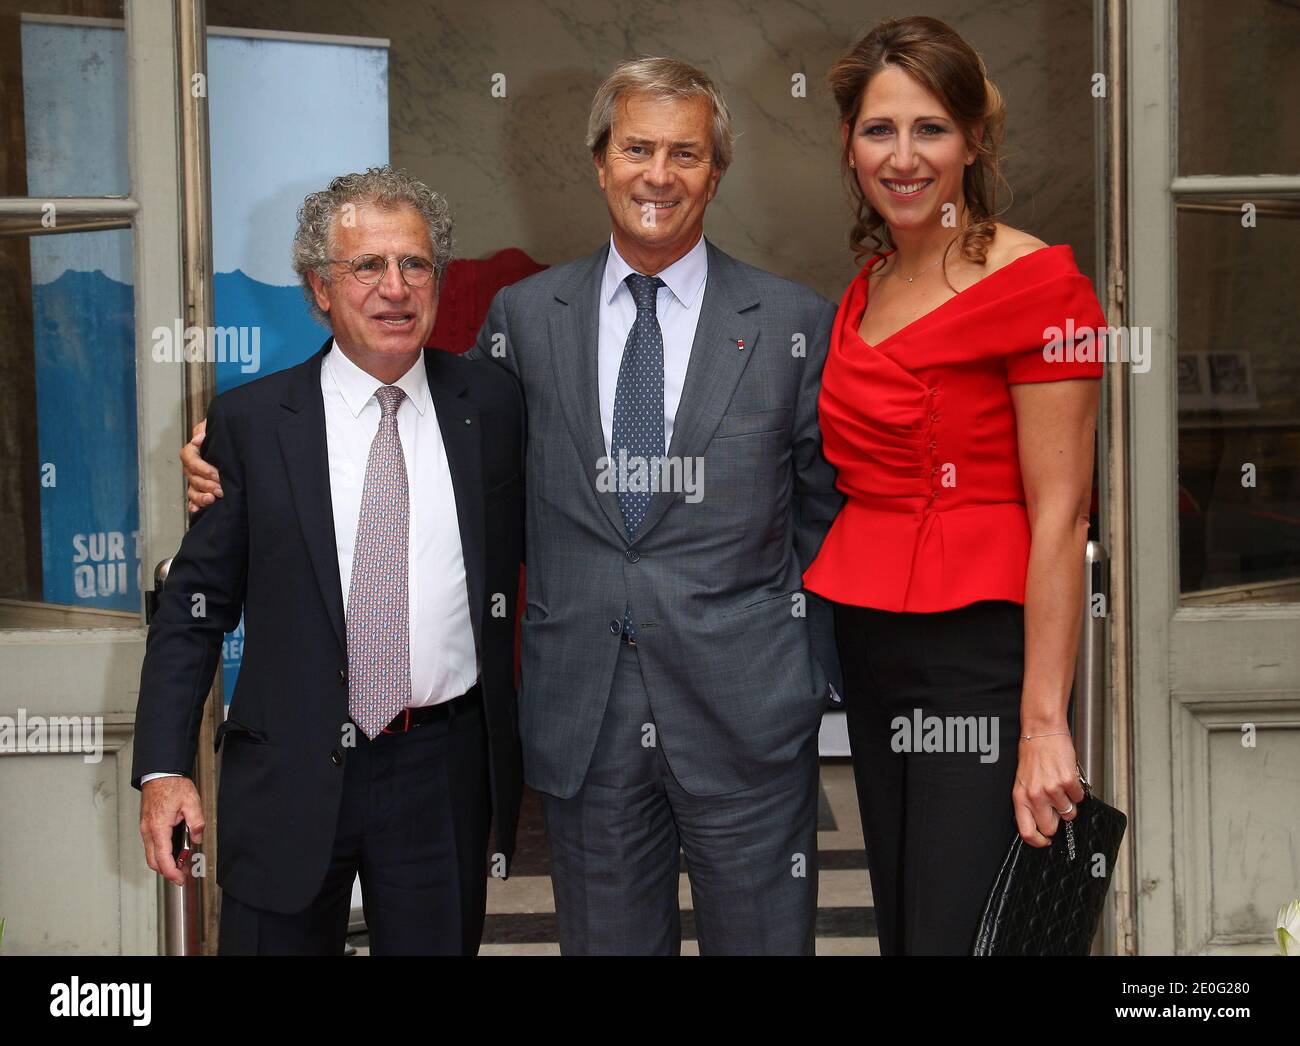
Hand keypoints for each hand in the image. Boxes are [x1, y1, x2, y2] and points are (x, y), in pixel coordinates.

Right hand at [139, 777, 204, 884]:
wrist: (160, 773)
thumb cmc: (173, 785)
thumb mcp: (192, 802)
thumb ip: (196, 822)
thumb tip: (198, 838)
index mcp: (159, 828)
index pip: (163, 858)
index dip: (172, 872)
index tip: (180, 879)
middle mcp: (148, 831)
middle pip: (153, 861)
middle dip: (168, 871)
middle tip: (184, 874)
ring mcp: (146, 828)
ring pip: (151, 854)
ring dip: (164, 862)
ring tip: (182, 862)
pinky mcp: (147, 825)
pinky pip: (152, 844)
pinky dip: (161, 852)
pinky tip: (175, 850)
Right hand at [181, 418, 222, 513]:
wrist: (233, 440)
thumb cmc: (224, 433)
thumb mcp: (216, 428)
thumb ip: (206, 432)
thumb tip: (196, 440)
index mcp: (194, 450)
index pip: (190, 458)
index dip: (202, 468)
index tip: (217, 474)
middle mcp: (192, 466)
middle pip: (192, 477)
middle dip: (206, 485)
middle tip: (221, 490)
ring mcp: (195, 479)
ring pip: (192, 490)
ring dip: (200, 497)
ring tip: (212, 500)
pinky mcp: (201, 490)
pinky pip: (193, 500)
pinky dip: (195, 506)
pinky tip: (198, 510)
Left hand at [1012, 732, 1085, 847]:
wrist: (1042, 732)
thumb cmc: (1032, 754)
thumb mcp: (1022, 781)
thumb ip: (1030, 802)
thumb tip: (1042, 822)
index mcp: (1020, 796)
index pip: (1026, 831)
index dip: (1038, 841)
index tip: (1045, 841)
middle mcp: (1034, 796)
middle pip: (1050, 827)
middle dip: (1056, 820)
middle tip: (1056, 807)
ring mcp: (1052, 790)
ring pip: (1068, 813)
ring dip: (1068, 803)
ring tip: (1061, 787)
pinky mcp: (1068, 782)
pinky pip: (1079, 798)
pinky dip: (1077, 791)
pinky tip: (1068, 779)